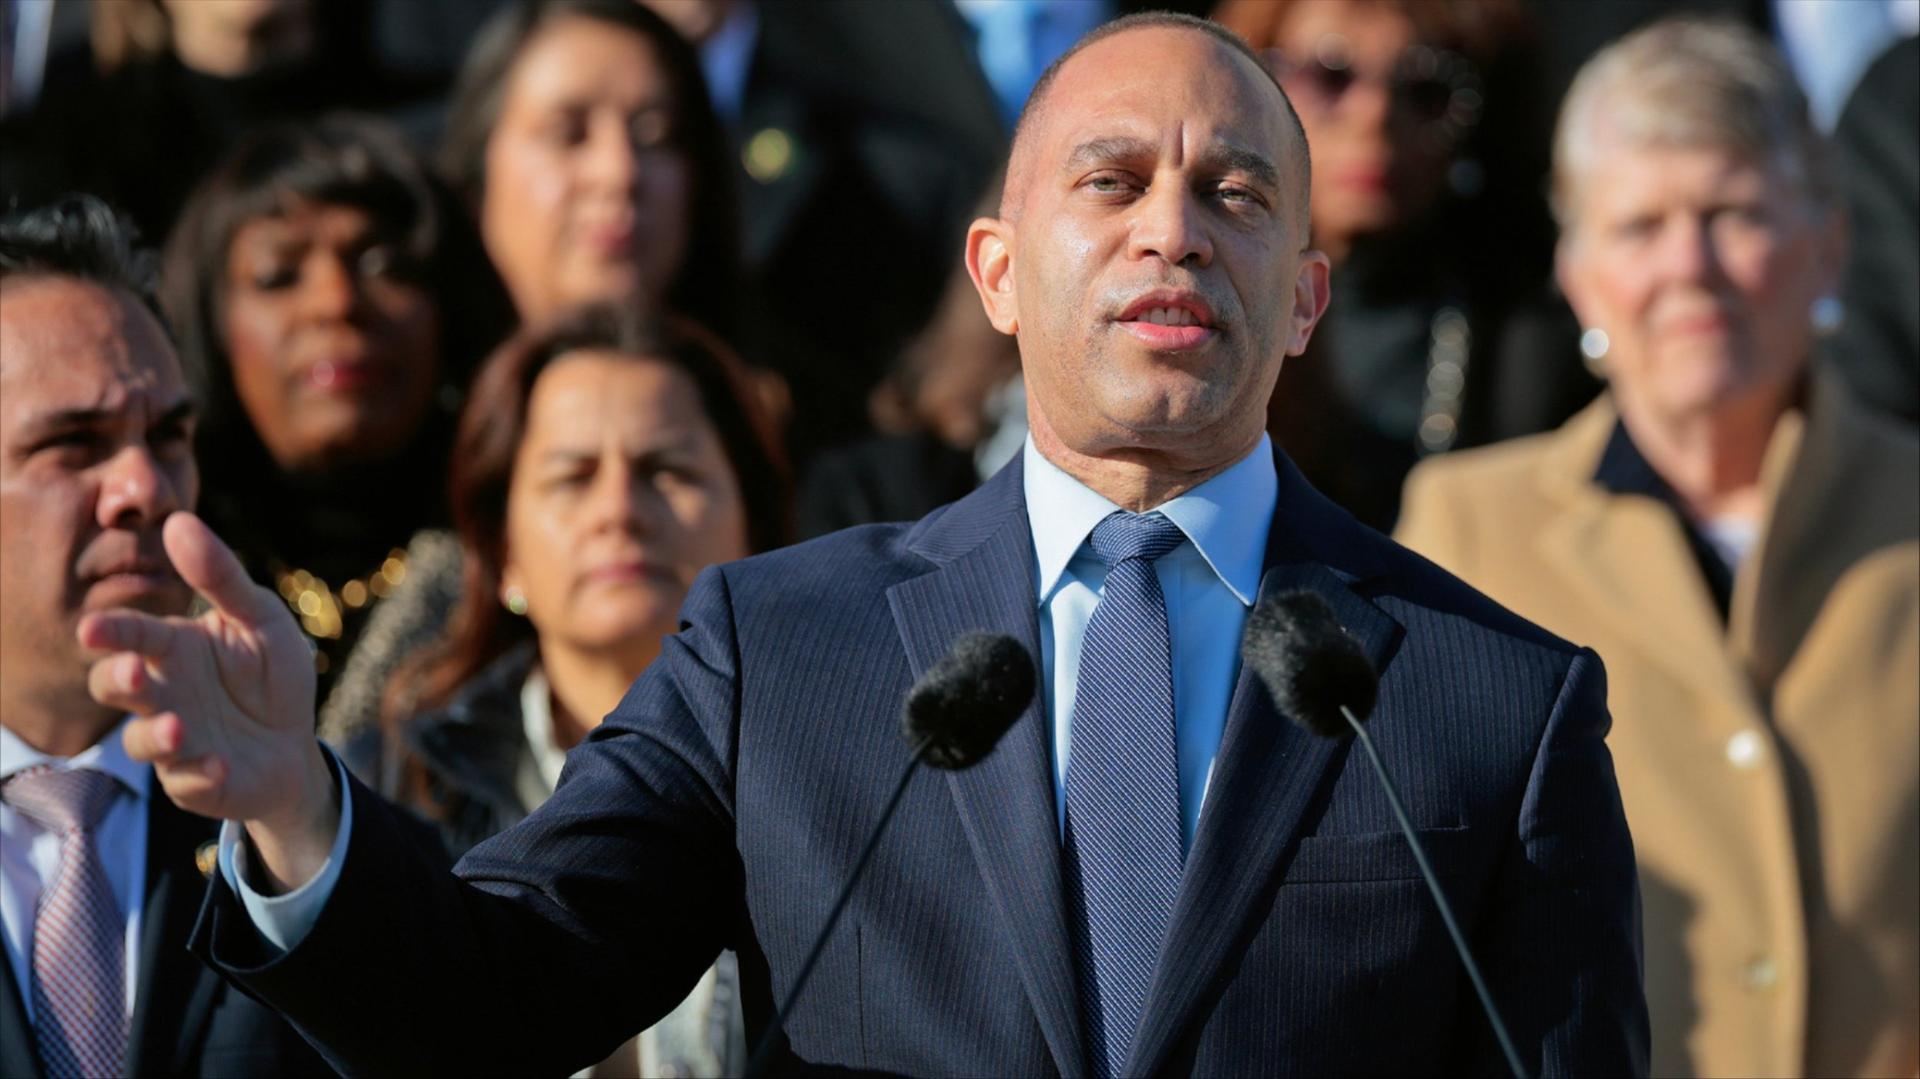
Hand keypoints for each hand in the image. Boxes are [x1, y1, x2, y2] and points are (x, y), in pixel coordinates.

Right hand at [80, 512, 336, 889]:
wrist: (295, 743)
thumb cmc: (271, 673)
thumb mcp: (261, 618)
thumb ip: (222, 578)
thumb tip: (180, 521)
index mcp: (172, 647)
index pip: (133, 634)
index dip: (113, 631)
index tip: (92, 627)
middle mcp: (162, 692)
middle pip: (116, 686)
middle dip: (118, 680)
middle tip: (133, 673)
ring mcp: (172, 739)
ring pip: (141, 740)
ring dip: (157, 734)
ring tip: (180, 727)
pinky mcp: (193, 780)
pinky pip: (186, 781)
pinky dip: (200, 774)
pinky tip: (220, 764)